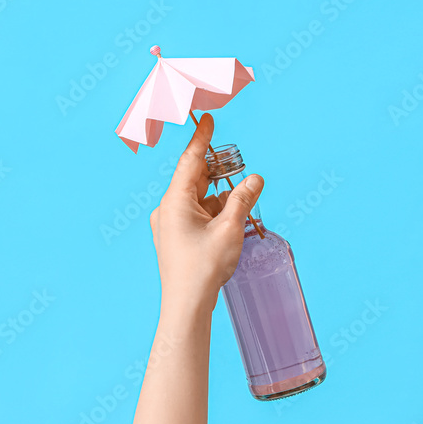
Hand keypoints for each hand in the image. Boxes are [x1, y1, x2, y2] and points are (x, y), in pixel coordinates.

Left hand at [150, 114, 262, 309]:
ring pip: (199, 199)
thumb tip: (254, 179)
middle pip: (196, 179)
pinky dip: (214, 213)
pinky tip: (231, 223)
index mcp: (175, 201)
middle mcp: (167, 209)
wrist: (187, 304)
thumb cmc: (203, 267)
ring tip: (241, 208)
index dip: (202, 138)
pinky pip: (197, 215)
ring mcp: (169, 225)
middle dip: (220, 174)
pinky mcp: (175, 238)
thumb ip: (243, 199)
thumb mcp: (230, 228)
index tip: (208, 118)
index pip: (190, 160)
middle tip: (240, 170)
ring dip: (220, 198)